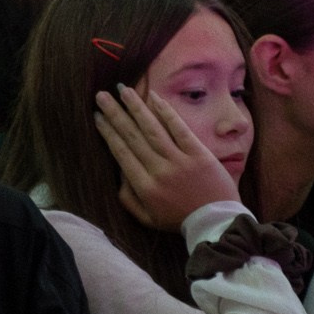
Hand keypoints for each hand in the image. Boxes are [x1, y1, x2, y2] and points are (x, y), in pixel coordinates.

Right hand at [93, 84, 238, 229]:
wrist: (217, 222)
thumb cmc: (180, 220)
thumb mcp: (147, 218)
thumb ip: (127, 198)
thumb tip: (118, 173)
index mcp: (144, 187)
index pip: (121, 152)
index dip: (107, 132)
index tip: (97, 116)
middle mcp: (159, 171)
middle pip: (132, 136)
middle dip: (115, 114)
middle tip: (101, 96)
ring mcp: (179, 160)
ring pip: (152, 129)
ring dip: (136, 107)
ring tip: (123, 90)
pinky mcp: (198, 153)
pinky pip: (179, 128)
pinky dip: (166, 112)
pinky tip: (153, 97)